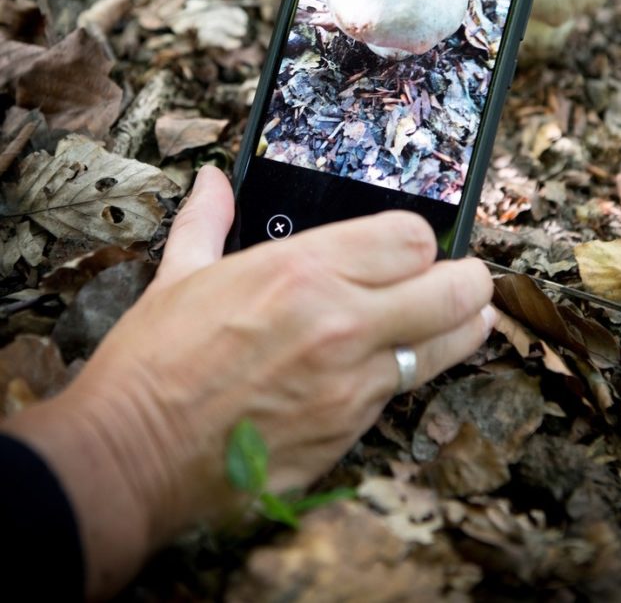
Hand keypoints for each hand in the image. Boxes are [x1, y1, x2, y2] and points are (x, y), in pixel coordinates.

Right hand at [5, 167, 494, 599]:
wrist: (133, 457)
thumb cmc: (153, 364)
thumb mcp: (179, 276)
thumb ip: (207, 220)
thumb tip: (214, 182)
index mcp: (302, 270)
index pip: (411, 236)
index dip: (417, 238)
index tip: (407, 246)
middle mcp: (341, 322)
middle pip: (455, 288)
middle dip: (467, 279)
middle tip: (460, 278)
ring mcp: (352, 383)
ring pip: (448, 345)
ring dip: (459, 328)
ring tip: (459, 318)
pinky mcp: (349, 432)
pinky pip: (403, 392)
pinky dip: (408, 375)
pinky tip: (392, 366)